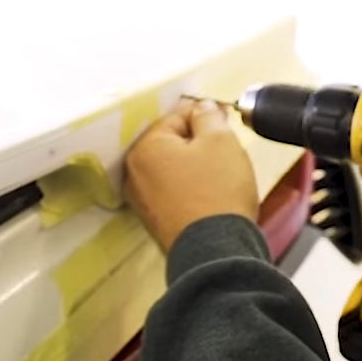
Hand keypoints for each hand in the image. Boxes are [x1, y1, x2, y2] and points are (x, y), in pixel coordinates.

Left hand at [124, 98, 259, 250]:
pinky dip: (192, 187)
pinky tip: (212, 193)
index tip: (226, 120)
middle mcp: (134, 173)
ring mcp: (142, 201)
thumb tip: (201, 108)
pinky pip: (174, 191)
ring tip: (222, 172)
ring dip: (195, 165)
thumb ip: (208, 116)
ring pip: (173, 168)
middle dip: (199, 141)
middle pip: (171, 143)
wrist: (217, 251)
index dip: (205, 115)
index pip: (177, 116)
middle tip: (227, 147)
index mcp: (145, 149)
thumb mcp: (220, 141)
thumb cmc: (218, 191)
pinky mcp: (156, 221)